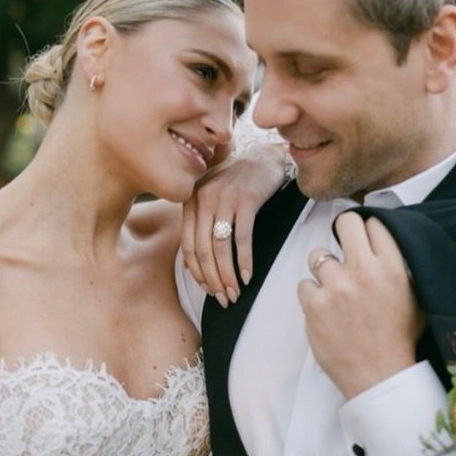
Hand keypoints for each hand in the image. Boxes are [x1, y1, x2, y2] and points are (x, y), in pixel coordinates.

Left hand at [181, 142, 290, 305]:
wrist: (266, 157)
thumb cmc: (239, 181)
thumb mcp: (213, 199)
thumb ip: (200, 226)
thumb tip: (190, 264)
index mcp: (191, 200)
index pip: (188, 245)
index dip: (197, 273)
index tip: (208, 290)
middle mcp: (204, 198)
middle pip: (203, 250)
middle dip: (213, 280)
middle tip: (224, 298)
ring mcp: (224, 198)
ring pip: (220, 247)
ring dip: (228, 275)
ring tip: (235, 292)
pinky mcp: (246, 199)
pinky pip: (242, 238)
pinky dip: (244, 260)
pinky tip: (248, 275)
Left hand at [298, 211, 425, 399]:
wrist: (379, 376)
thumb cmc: (398, 337)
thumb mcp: (414, 294)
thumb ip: (399, 264)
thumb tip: (383, 240)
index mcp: (391, 266)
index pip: (374, 223)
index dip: (368, 231)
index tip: (366, 242)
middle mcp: (363, 271)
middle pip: (346, 223)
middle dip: (344, 231)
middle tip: (346, 247)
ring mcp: (336, 287)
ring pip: (318, 254)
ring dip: (324, 268)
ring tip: (334, 286)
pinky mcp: (314, 306)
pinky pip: (304, 285)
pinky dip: (312, 295)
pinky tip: (325, 308)